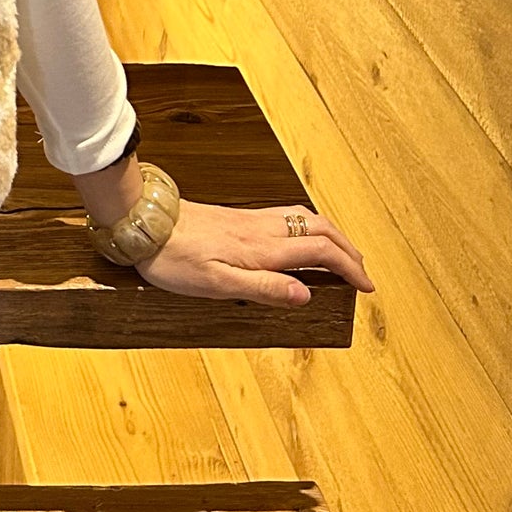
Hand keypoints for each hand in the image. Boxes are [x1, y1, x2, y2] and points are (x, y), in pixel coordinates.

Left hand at [136, 198, 374, 308]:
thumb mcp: (218, 285)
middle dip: (349, 249)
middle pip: (321, 229)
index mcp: (263, 249)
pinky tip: (298, 238)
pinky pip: (285, 216)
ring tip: (340, 254)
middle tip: (363, 271)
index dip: (350, 269)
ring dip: (330, 235)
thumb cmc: (173, 257)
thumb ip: (264, 289)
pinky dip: (307, 227)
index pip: (321, 253)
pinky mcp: (236, 217)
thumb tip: (306, 294)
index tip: (368, 287)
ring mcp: (249, 220)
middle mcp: (262, 229)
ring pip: (304, 218)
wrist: (142, 221)